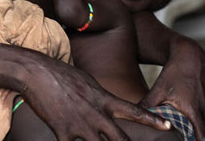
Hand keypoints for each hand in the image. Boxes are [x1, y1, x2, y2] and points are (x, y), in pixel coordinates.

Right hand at [23, 58, 173, 140]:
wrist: (36, 72)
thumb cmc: (60, 74)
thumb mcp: (87, 81)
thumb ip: (101, 97)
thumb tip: (109, 106)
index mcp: (104, 99)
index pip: (134, 111)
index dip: (152, 120)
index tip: (168, 127)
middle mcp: (97, 114)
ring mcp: (81, 125)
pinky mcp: (63, 132)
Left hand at [139, 38, 204, 140]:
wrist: (190, 55)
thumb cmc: (174, 73)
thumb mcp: (158, 89)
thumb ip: (147, 104)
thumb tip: (133, 114)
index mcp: (195, 112)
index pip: (203, 138)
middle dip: (200, 140)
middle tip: (188, 140)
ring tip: (194, 137)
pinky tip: (201, 126)